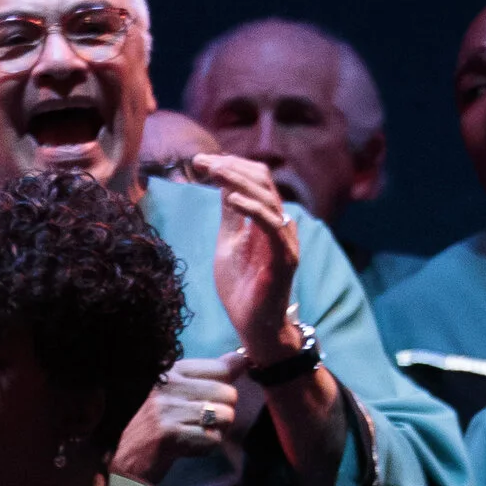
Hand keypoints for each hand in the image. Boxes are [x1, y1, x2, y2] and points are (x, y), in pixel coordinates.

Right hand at [111, 355, 243, 481]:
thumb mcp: (171, 395)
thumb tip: (241, 358)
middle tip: (197, 424)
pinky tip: (184, 448)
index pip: (221, 367)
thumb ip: (205, 377)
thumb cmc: (147, 428)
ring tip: (190, 435)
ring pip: (225, 416)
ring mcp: (167, 409)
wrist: (114, 461)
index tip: (213, 400)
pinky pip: (212, 439)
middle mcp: (167, 385)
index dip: (226, 387)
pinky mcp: (169, 434)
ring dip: (215, 432)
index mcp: (168, 372)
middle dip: (222, 413)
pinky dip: (204, 449)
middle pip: (228, 394)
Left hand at [189, 153, 302, 357]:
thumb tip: (223, 186)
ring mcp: (284, 240)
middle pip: (263, 183)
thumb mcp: (230, 243)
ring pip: (268, 198)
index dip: (232, 166)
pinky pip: (272, 226)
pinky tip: (230, 200)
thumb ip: (231, 217)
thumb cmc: (243, 286)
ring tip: (214, 171)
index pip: (255, 181)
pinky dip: (252, 210)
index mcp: (266, 219)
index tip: (201, 160)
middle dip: (232, 167)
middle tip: (202, 161)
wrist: (254, 324)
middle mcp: (279, 225)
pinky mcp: (284, 258)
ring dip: (239, 182)